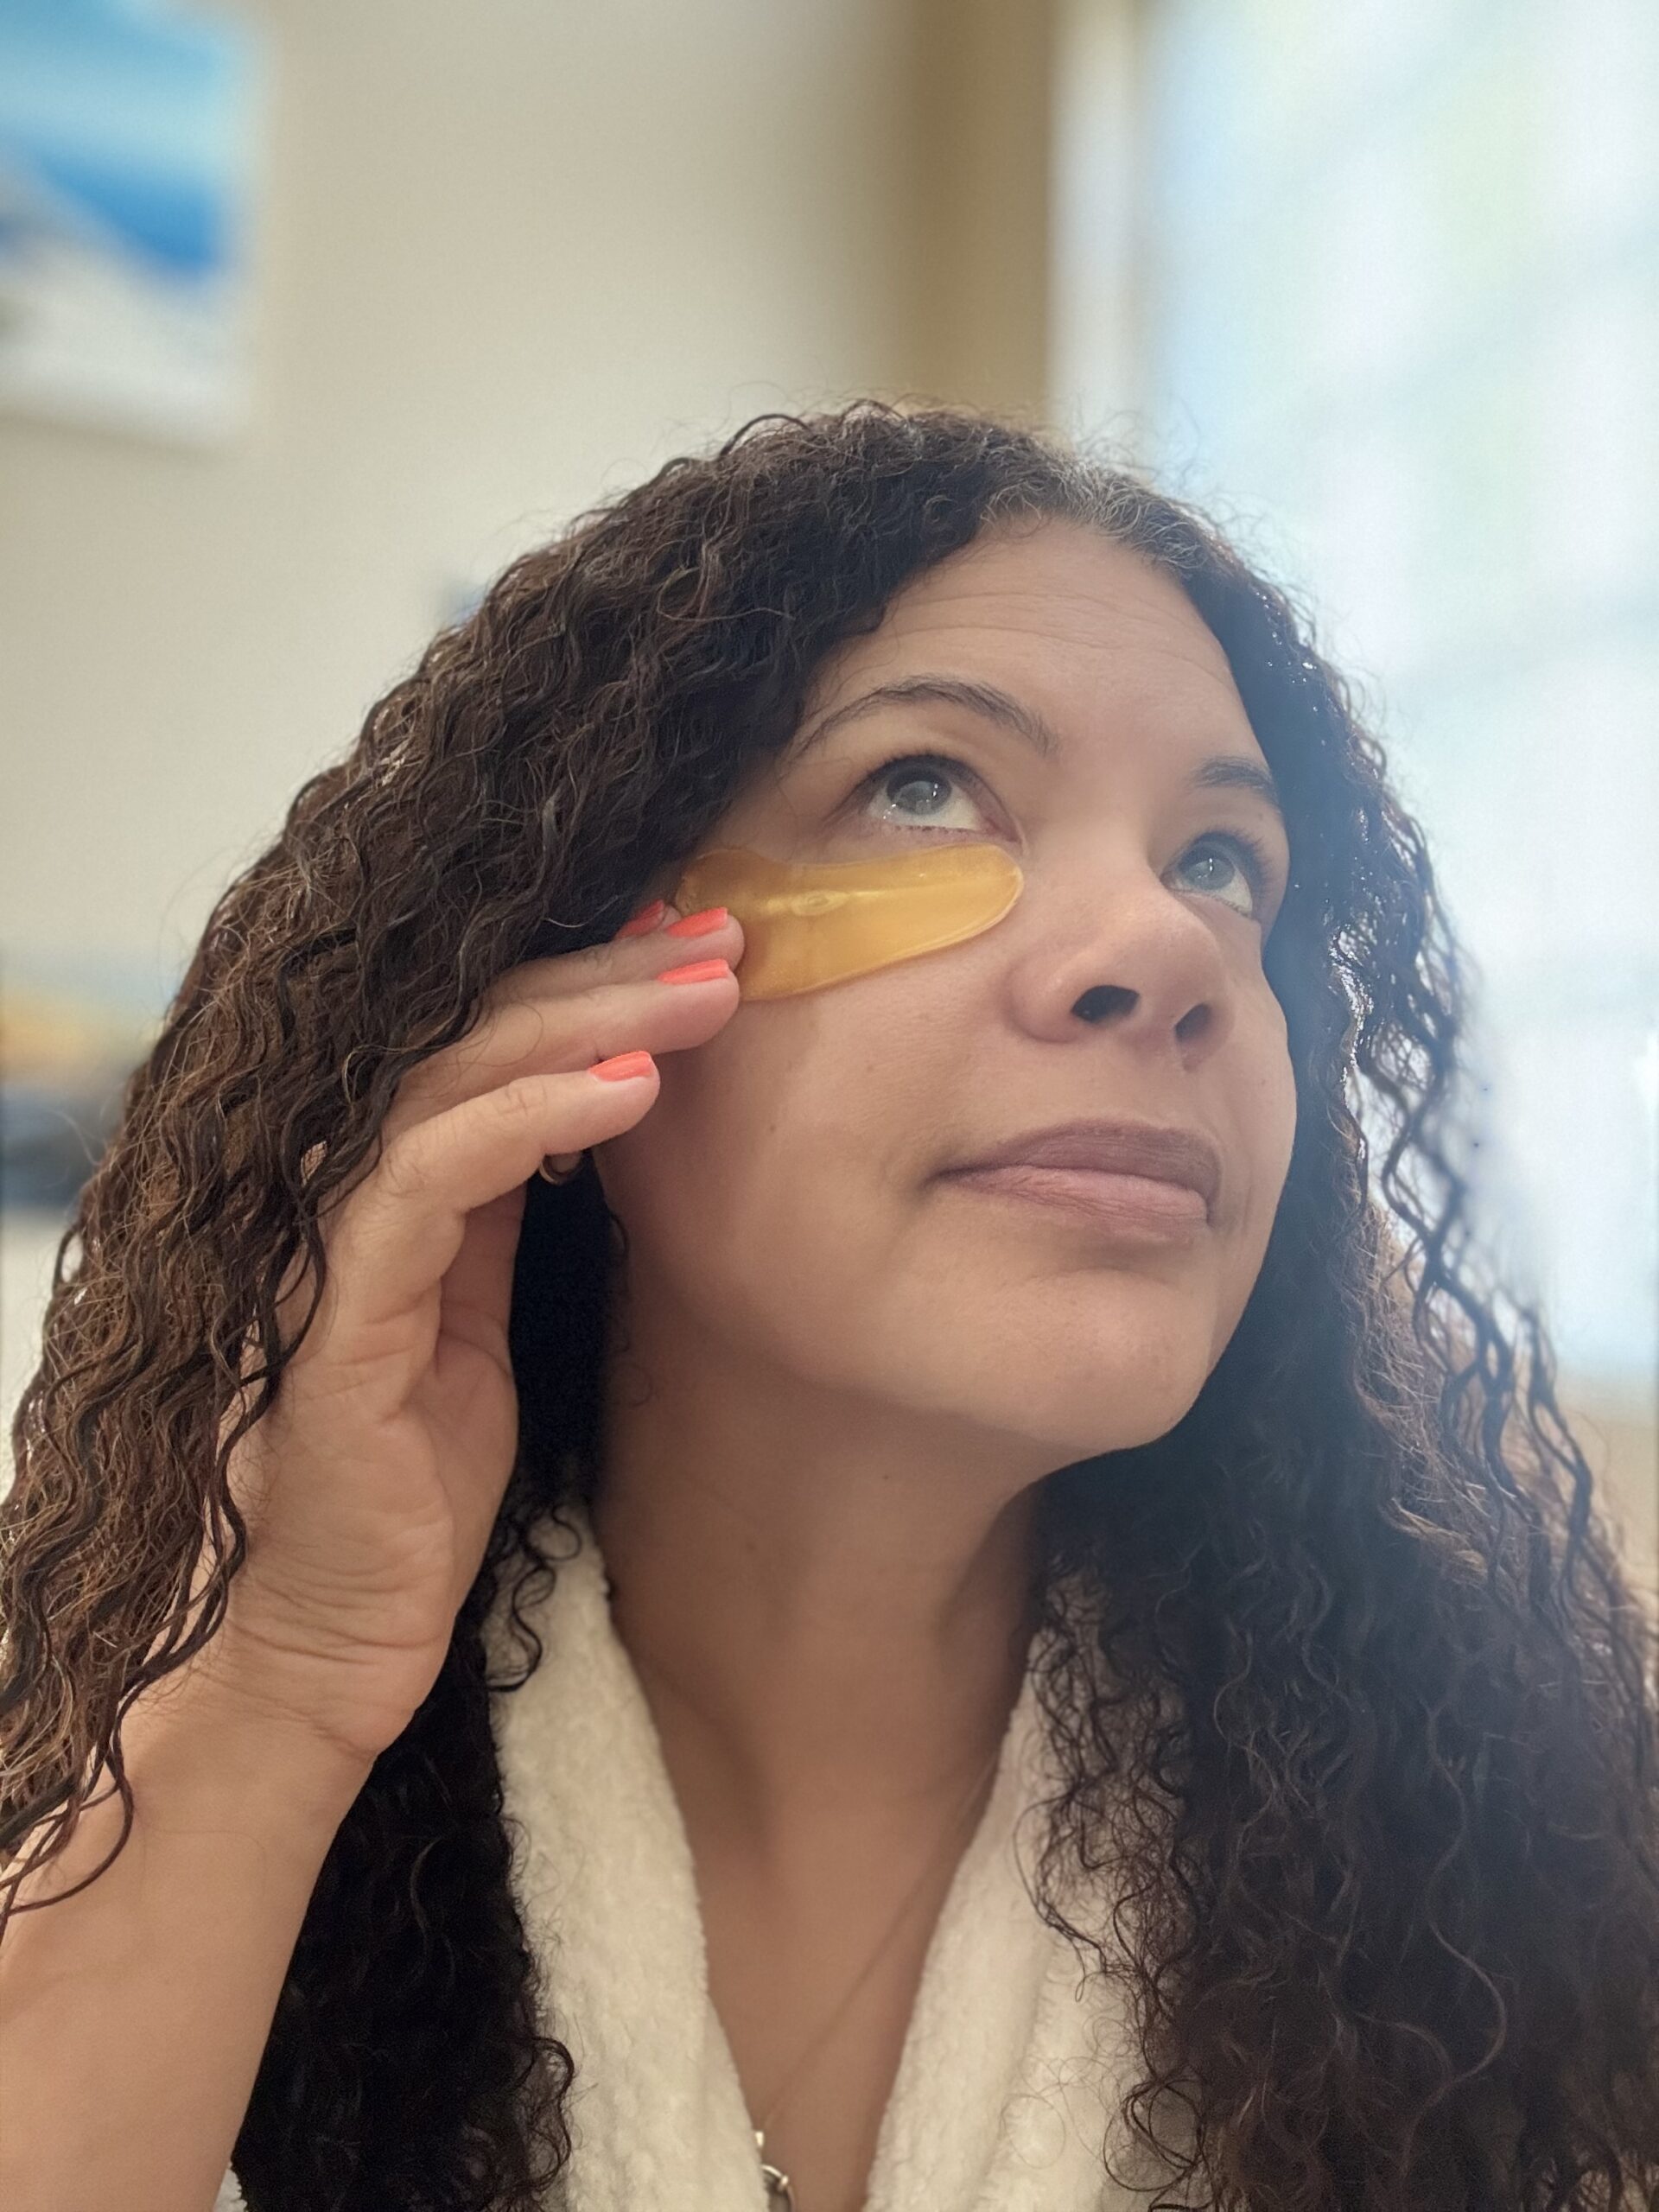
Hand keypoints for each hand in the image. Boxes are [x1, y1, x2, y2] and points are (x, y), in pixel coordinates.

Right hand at [203, 900, 742, 1768]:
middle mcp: (356, 1192)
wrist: (331, 1638)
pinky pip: (428, 1181)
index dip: (594, 979)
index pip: (491, 1040)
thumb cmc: (414, 1488)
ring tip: (705, 990)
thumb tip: (593, 1105)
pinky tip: (630, 1092)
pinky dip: (527, 1121)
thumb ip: (507, 1212)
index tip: (701, 943)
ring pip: (453, 1078)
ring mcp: (336, 1247)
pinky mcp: (338, 1318)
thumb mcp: (484, 1321)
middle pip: (476, 1030)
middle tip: (724, 933)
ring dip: (589, 1021)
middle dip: (608, 972)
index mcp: (398, 1187)